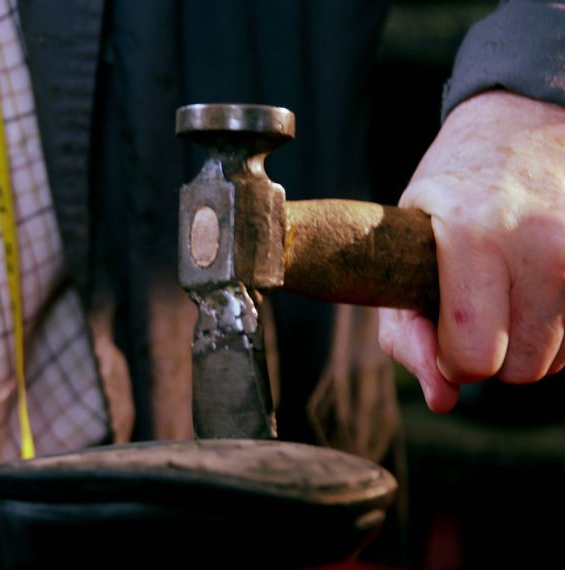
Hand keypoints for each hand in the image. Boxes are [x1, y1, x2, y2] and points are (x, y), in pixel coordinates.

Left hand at [379, 90, 564, 412]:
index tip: (445, 327)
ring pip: (560, 362)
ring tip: (511, 287)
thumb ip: (406, 334)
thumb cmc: (450, 196)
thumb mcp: (404, 254)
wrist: (524, 123)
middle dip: (492, 353)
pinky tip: (544, 287)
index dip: (453, 359)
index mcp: (472, 236)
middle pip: (521, 369)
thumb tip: (443, 401)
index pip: (473, 359)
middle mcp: (541, 242)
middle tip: (479, 303)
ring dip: (531, 342)